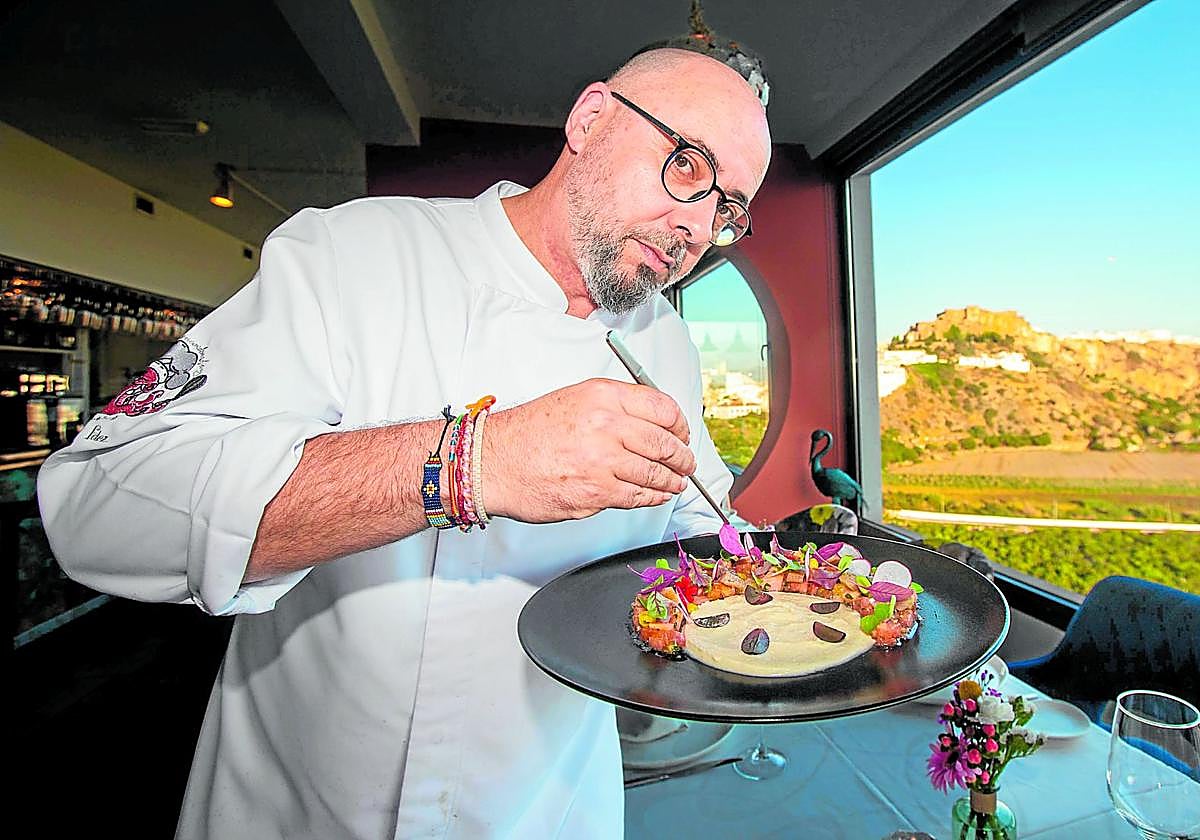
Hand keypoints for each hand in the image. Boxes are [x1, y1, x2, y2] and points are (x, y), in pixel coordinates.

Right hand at [483, 378, 695, 522]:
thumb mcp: (574, 399)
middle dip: (682, 457)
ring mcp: (602, 461)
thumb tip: (650, 423)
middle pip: (665, 443)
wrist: (493, 462)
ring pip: (655, 473)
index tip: (682, 434)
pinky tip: (655, 495)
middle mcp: (605, 425)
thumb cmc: (527, 434)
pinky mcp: (596, 493)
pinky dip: (652, 498)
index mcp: (602, 397)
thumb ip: (613, 407)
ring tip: (676, 482)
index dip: (680, 425)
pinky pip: (638, 497)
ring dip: (672, 481)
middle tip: (686, 462)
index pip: (662, 408)